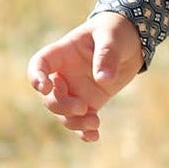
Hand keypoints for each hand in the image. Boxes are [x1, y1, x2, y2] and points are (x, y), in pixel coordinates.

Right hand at [27, 11, 143, 141]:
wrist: (132, 39)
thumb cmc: (116, 31)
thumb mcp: (112, 37)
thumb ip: (106, 56)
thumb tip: (103, 80)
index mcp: (63, 53)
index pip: (39, 65)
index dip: (36, 77)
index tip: (44, 87)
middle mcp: (64, 74)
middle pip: (50, 96)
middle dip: (61, 106)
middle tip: (81, 108)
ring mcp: (76, 90)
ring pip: (64, 112)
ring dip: (74, 122)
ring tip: (93, 123)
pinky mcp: (91, 101)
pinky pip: (82, 119)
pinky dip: (85, 131)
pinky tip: (94, 137)